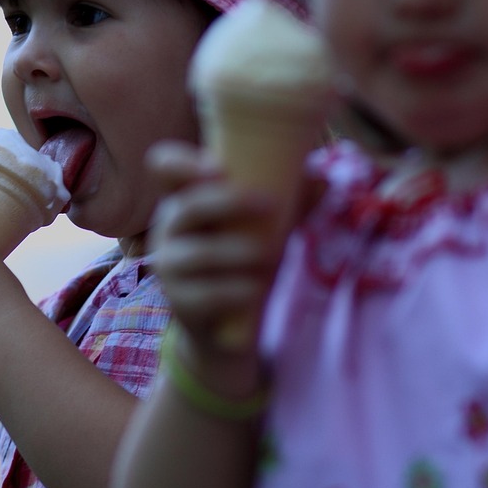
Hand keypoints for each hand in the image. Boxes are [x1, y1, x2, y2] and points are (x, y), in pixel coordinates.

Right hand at [148, 141, 280, 346]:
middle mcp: (168, 227)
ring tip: (273, 256)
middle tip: (273, 205)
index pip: (163, 166)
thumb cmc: (245, 257)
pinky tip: (256, 289)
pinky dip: (237, 290)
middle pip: (187, 206)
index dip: (182, 162)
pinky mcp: (180, 302)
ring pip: (199, 253)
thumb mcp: (265, 223)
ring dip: (240, 251)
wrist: (225, 324)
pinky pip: (206, 294)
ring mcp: (169, 266)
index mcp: (185, 197)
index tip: (218, 168)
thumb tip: (323, 183)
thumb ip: (290, 200)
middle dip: (230, 202)